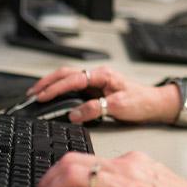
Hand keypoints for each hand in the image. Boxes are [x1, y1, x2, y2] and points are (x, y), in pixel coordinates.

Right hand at [26, 66, 180, 124]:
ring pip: (69, 78)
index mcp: (104, 75)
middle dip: (47, 82)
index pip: (74, 78)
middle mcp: (99, 75)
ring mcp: (97, 81)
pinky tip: (53, 96)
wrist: (154, 104)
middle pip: (67, 73)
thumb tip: (75, 113)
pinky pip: (75, 86)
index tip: (42, 96)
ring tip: (37, 93)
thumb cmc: (141, 102)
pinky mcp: (97, 89)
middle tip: (32, 93)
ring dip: (52, 84)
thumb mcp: (119, 106)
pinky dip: (61, 89)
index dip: (56, 87)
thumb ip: (95, 109)